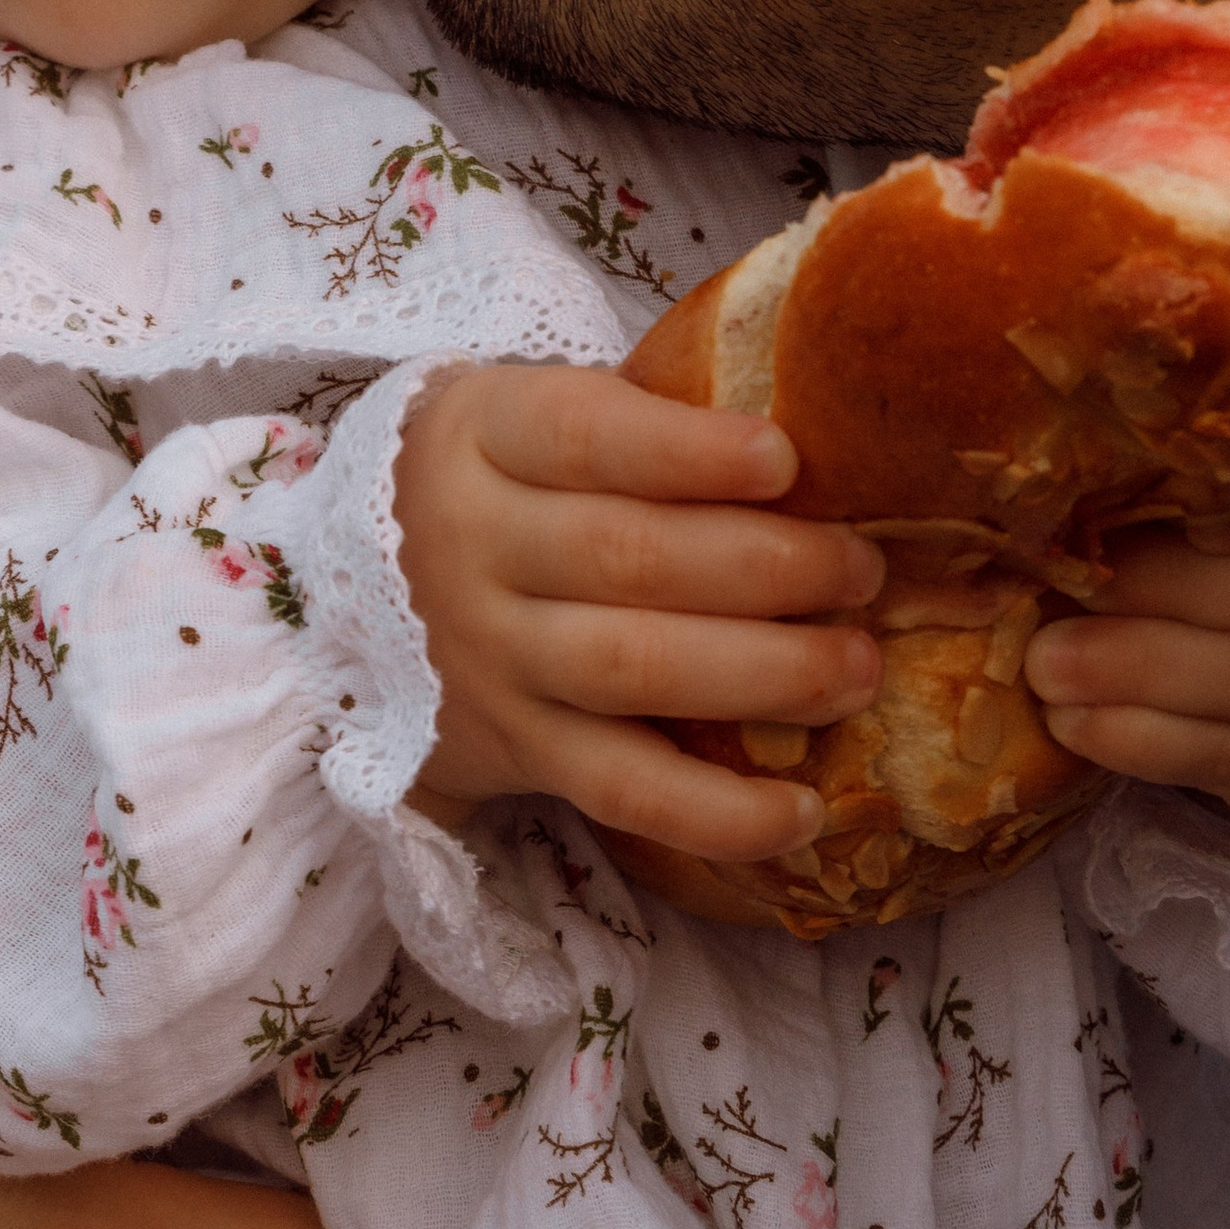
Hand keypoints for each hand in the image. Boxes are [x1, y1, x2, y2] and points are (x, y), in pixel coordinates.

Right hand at [394, 365, 884, 860]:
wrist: (366, 598)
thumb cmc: (510, 481)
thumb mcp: (533, 416)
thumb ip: (644, 422)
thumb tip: (823, 442)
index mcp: (487, 435)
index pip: (585, 436)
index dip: (689, 451)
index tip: (785, 458)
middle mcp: (473, 545)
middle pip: (629, 557)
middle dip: (770, 565)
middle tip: (864, 571)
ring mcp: (490, 657)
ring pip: (634, 669)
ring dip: (766, 673)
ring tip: (857, 669)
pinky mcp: (518, 750)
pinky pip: (623, 792)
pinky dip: (718, 813)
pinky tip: (803, 811)